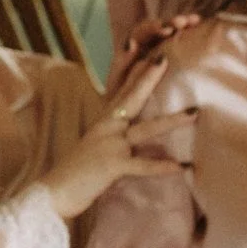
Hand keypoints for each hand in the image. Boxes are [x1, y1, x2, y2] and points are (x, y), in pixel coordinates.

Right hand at [44, 49, 176, 221]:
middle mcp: (106, 129)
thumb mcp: (95, 149)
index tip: (151, 54)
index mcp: (104, 123)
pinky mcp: (111, 166)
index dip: (136, 73)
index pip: (123, 92)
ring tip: (194, 113)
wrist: (52, 193)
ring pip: (145, 129)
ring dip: (172, 120)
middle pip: (132, 98)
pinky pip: (141, 165)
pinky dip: (161, 166)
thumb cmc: (75, 174)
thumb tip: (130, 137)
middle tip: (165, 58)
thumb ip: (113, 139)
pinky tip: (181, 166)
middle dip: (149, 78)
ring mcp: (109, 145)